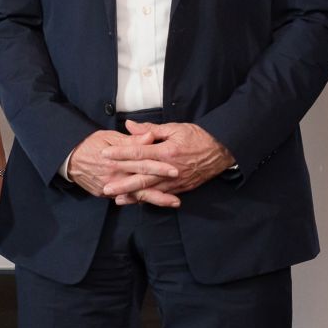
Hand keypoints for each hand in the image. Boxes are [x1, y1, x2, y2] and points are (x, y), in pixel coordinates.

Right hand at [64, 129, 179, 207]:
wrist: (69, 160)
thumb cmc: (91, 144)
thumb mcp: (109, 137)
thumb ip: (131, 140)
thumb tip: (149, 137)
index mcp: (117, 158)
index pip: (142, 162)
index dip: (158, 166)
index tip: (174, 168)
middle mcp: (114, 174)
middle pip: (142, 182)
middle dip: (162, 186)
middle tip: (179, 190)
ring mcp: (110, 187)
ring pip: (136, 195)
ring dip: (156, 199)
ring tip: (174, 202)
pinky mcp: (105, 194)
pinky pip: (126, 198)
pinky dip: (140, 201)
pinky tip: (155, 203)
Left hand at [99, 121, 233, 203]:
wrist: (222, 151)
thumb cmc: (197, 136)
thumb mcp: (175, 128)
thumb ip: (150, 129)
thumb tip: (129, 125)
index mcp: (166, 151)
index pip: (138, 153)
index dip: (120, 154)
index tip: (105, 155)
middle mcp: (169, 169)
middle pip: (142, 177)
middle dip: (123, 183)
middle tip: (106, 187)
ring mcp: (176, 181)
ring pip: (151, 190)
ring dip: (134, 196)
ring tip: (117, 200)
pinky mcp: (181, 188)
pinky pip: (163, 196)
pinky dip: (150, 200)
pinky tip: (138, 202)